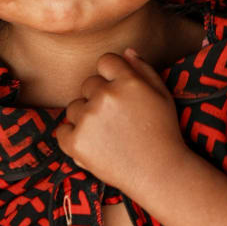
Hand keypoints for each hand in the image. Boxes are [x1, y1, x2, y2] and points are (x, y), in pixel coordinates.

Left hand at [55, 50, 184, 198]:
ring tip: (108, 137)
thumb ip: (143, 69)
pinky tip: (94, 147)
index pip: (105, 61)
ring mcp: (88, 119)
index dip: (111, 76)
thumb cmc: (164, 133)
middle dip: (99, 98)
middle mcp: (105, 96)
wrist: (159, 173)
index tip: (119, 93)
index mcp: (127, 81)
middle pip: (88, 84)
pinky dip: (73, 138)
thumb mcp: (162, 95)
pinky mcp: (75, 142)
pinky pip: (62, 131)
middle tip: (118, 121)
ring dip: (85, 118)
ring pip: (74, 107)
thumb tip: (126, 51)